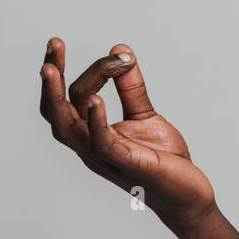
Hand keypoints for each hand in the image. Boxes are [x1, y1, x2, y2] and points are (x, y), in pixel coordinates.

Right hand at [39, 38, 217, 235]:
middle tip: (53, 45)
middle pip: (56, 112)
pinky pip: (102, 142)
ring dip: (59, 98)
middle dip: (50, 80)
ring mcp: (106, 157)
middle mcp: (90, 147)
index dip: (61, 71)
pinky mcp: (129, 164)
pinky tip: (96, 99)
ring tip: (52, 70)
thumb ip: (132, 88)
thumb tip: (121, 51)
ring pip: (69, 127)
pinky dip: (96, 120)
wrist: (188, 196)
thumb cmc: (164, 161)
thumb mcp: (146, 116)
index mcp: (92, 134)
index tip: (57, 43)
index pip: (66, 100)